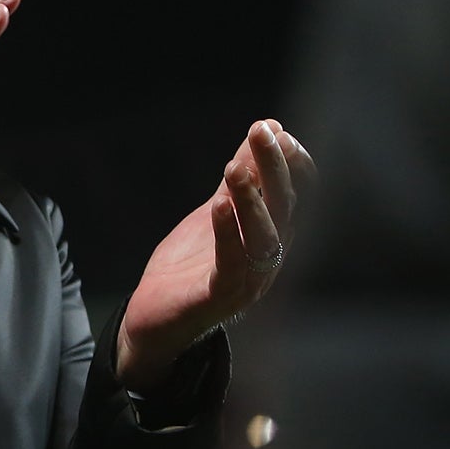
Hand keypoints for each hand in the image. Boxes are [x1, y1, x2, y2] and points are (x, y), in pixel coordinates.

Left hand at [117, 118, 317, 389]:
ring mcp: (249, 281)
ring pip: (263, 237)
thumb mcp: (214, 212)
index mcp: (272, 236)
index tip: (273, 128)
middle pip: (283, 209)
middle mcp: (269, 258)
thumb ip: (239, 178)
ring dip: (252, 200)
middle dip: (274, 168)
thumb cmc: (189, 266)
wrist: (154, 319)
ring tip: (236, 168)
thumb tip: (264, 130)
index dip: (290, 161)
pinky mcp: (220, 299)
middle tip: (262, 132)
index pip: (295, 194)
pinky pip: (231, 265)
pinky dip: (227, 233)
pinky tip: (218, 205)